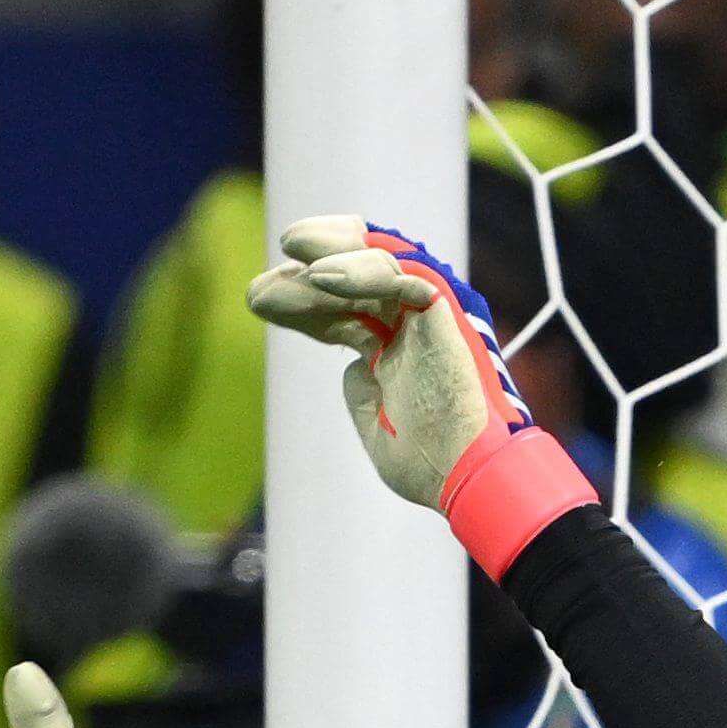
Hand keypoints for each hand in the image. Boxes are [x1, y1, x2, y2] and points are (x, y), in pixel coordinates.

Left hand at [247, 215, 533, 510]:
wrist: (467, 477)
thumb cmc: (432, 465)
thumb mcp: (377, 429)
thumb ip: (362, 393)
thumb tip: (353, 366)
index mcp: (400, 351)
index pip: (344, 312)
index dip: (302, 305)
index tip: (258, 302)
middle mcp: (414, 326)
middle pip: (354, 279)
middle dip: (306, 273)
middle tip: (263, 285)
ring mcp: (429, 314)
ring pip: (376, 258)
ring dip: (328, 252)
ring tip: (289, 250)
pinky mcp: (444, 309)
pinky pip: (399, 273)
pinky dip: (360, 269)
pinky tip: (321, 277)